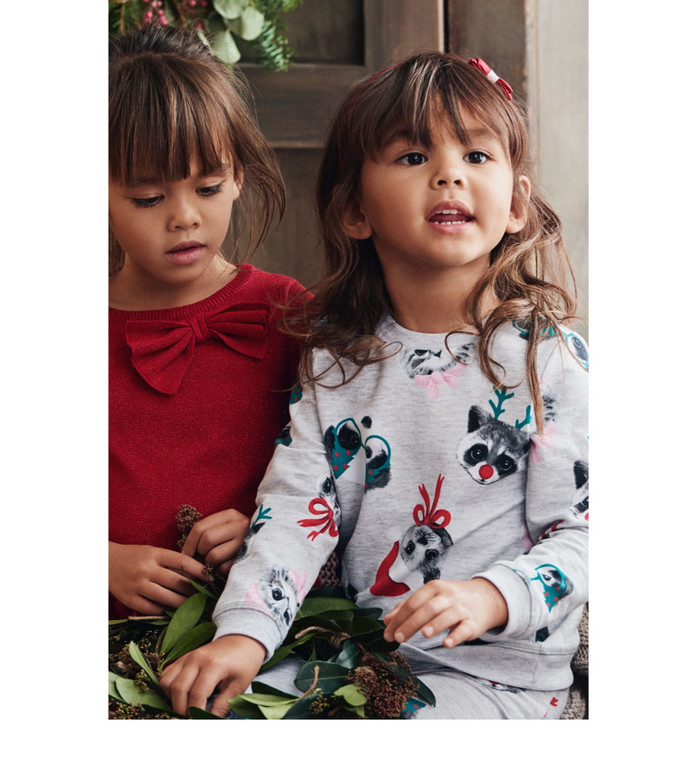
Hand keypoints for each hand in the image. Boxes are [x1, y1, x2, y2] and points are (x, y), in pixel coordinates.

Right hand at [109, 542, 212, 614]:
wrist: (105, 562)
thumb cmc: (136, 556)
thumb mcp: (153, 552)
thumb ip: (171, 562)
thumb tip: (197, 575)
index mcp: (154, 553)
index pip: (182, 561)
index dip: (199, 571)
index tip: (211, 578)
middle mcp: (146, 568)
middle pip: (177, 582)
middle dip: (194, 590)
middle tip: (207, 596)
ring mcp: (136, 585)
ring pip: (166, 598)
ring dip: (183, 604)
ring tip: (194, 606)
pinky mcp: (129, 599)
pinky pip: (151, 609)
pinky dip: (164, 611)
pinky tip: (172, 611)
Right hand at [160, 634, 265, 716]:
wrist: (242, 639)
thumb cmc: (244, 662)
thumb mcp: (239, 685)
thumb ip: (222, 705)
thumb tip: (209, 722)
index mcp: (213, 664)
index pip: (197, 695)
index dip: (195, 713)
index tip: (198, 723)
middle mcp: (196, 659)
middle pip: (178, 689)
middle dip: (181, 710)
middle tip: (191, 719)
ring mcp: (187, 657)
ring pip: (167, 682)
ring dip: (172, 699)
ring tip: (186, 707)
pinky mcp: (183, 658)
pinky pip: (166, 675)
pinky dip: (169, 689)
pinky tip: (182, 696)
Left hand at [180, 507, 250, 576]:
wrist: (268, 544)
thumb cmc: (238, 538)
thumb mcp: (225, 528)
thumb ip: (208, 533)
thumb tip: (185, 553)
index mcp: (230, 515)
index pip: (200, 527)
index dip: (188, 543)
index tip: (185, 555)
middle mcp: (239, 524)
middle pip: (207, 540)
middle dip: (200, 553)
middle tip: (203, 558)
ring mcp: (245, 541)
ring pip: (214, 555)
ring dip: (210, 563)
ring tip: (216, 562)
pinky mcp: (248, 557)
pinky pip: (224, 568)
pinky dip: (221, 571)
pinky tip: (226, 566)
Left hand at [383, 578, 507, 647]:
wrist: (485, 597)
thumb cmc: (451, 599)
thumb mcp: (430, 598)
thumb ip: (409, 607)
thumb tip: (387, 620)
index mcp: (434, 588)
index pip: (413, 602)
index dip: (399, 618)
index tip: (388, 633)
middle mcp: (447, 596)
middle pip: (427, 608)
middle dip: (411, 623)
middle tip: (398, 638)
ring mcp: (461, 608)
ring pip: (447, 615)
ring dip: (435, 624)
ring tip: (424, 634)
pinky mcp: (473, 622)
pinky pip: (464, 629)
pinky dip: (455, 636)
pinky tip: (446, 643)